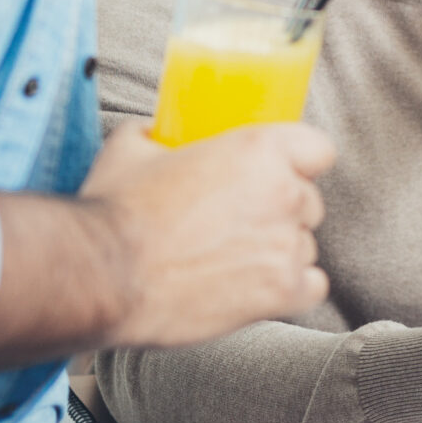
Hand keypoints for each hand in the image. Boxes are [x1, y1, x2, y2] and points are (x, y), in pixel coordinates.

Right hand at [77, 118, 332, 349]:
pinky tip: (254, 288)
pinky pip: (312, 287)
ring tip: (231, 261)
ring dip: (278, 252)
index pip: (318, 149)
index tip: (280, 173)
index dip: (300, 162)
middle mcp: (284, 193)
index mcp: (260, 149)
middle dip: (280, 212)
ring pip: (305, 246)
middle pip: (309, 201)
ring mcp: (287, 246)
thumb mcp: (131, 146)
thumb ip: (156, 132)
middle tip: (237, 222)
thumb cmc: (115, 209)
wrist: (103, 275)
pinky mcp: (282, 292)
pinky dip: (290, 289)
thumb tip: (153, 130)